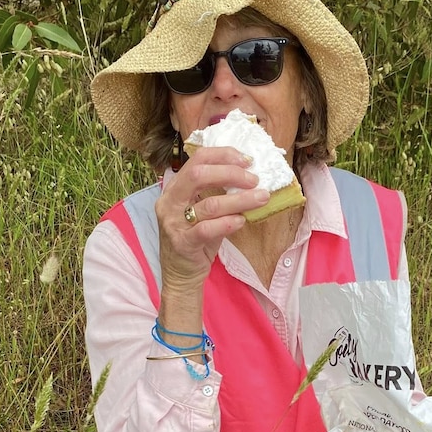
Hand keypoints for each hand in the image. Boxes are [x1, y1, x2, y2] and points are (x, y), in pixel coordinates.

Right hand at [155, 146, 268, 285]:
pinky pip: (206, 229)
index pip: (197, 159)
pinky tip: (242, 220)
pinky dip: (227, 223)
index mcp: (175, 188)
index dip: (223, 155)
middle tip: (254, 179)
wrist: (180, 276)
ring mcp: (173, 223)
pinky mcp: (182, 243)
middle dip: (231, 173)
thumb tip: (250, 180)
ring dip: (239, 200)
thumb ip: (219, 195)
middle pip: (199, 175)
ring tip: (261, 198)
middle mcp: (170, 202)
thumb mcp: (204, 213)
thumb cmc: (196, 242)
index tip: (247, 160)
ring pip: (209, 204)